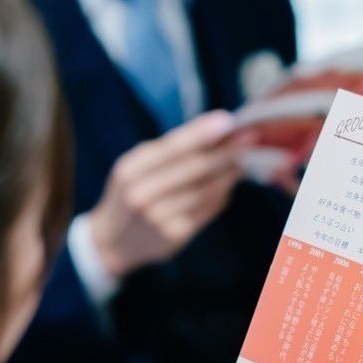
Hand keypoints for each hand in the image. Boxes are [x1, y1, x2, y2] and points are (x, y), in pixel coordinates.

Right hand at [87, 111, 245, 277]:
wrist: (112, 242)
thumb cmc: (131, 193)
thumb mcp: (135, 166)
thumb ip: (169, 150)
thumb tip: (214, 130)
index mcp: (130, 170)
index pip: (172, 147)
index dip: (202, 133)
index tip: (228, 120)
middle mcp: (142, 194)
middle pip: (195, 167)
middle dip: (226, 151)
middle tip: (249, 137)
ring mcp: (159, 217)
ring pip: (207, 189)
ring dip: (229, 172)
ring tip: (242, 159)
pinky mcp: (175, 236)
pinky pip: (207, 209)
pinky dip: (221, 194)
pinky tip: (228, 184)